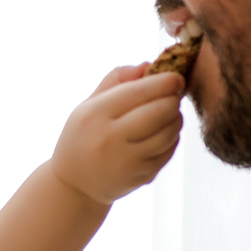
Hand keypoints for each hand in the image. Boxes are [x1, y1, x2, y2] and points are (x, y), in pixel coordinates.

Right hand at [48, 64, 183, 204]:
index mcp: (95, 114)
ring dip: (175, 118)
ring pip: (169, 132)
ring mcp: (128, 160)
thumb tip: (147, 65)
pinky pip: (169, 151)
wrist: (74, 185)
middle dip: (173, 99)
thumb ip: (115, 81)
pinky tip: (164, 132)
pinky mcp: (142, 176)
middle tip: (173, 94)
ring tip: (168, 113)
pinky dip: (173, 138)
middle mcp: (111, 138)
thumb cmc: (83, 137)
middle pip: (160, 111)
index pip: (139, 91)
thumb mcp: (88, 105)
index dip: (164, 82)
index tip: (176, 78)